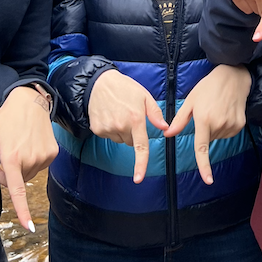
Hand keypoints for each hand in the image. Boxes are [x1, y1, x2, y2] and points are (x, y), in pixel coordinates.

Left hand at [0, 86, 57, 231]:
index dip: (22, 211)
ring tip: (15, 148)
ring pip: (28, 174)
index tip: (28, 226)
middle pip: (17, 182)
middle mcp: (30, 159)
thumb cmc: (6, 117)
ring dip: (19, 168)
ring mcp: (44, 157)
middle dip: (6, 177)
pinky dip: (31, 161)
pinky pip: (39, 166)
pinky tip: (27, 144)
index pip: (17, 190)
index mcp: (12, 157)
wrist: (32, 101)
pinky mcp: (52, 153)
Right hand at [88, 68, 167, 183]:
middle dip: (132, 133)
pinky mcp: (97, 129)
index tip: (138, 178)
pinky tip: (109, 114)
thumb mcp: (144, 96)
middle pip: (131, 142)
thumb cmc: (124, 88)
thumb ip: (155, 113)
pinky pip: (108, 136)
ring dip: (121, 131)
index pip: (140, 146)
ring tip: (118, 112)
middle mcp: (121, 126)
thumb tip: (165, 128)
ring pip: (120, 139)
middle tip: (129, 115)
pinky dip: (110, 129)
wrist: (98, 83)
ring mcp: (107, 129)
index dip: (140, 164)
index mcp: (135, 119)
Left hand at [164, 64, 251, 183]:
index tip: (208, 180)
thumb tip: (167, 134)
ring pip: (218, 137)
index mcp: (204, 120)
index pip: (202, 148)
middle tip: (207, 111)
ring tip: (217, 110)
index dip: (204, 166)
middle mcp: (219, 124)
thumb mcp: (190, 101)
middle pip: (208, 139)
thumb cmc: (208, 87)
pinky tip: (225, 112)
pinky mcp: (240, 125)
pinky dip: (224, 126)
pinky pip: (228, 133)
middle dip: (205, 130)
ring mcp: (231, 125)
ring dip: (215, 128)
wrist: (233, 78)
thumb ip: (179, 120)